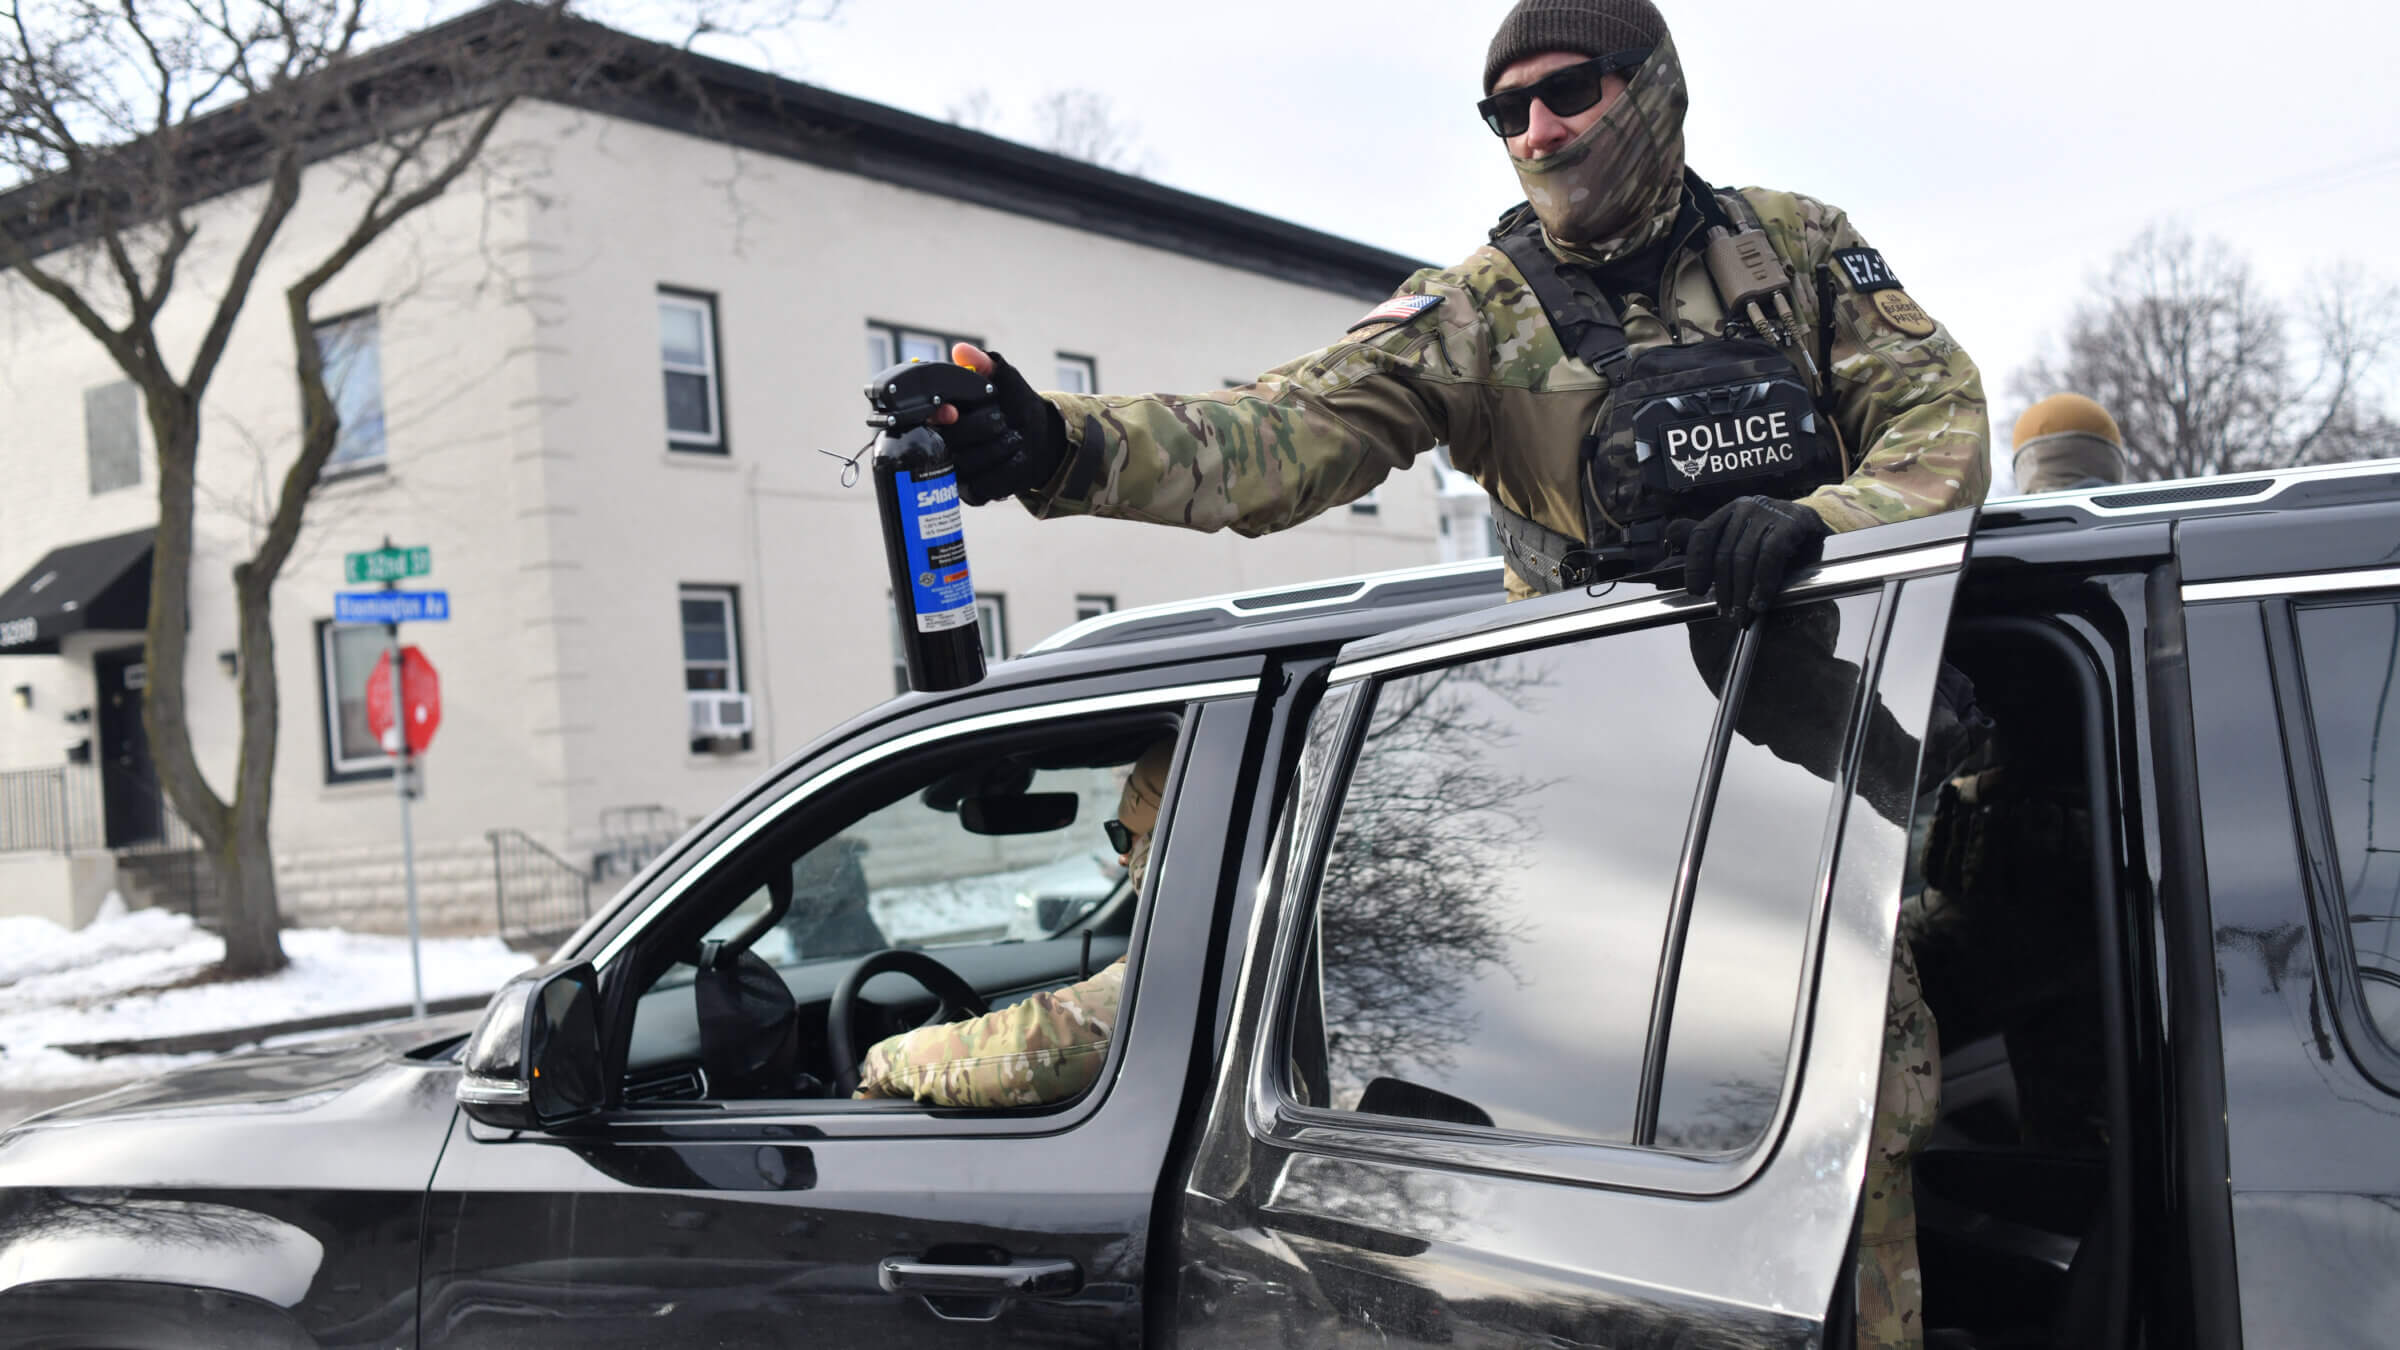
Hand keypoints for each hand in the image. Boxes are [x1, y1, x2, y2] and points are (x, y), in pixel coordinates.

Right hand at [931, 342, 1067, 505]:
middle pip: (948, 441)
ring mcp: (955, 471)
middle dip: (981, 428)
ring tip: (1014, 438)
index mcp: (942, 416)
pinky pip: (982, 486)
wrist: (1039, 437)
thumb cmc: (1014, 404)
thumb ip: (984, 363)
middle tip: (1002, 420)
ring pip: (965, 464)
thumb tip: (961, 350)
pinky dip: (1004, 471)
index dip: (936, 416)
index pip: (925, 418)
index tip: (952, 411)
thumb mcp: (1003, 379)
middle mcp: (942, 444)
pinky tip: (1015, 458)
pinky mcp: (972, 493)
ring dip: (996, 449)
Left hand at [1675, 495, 1832, 624]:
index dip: (1695, 565)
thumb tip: (1670, 540)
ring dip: (1742, 592)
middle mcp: (1746, 507)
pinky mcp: (1794, 521)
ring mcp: (1770, 511)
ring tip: (1743, 614)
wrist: (1820, 533)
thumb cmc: (1775, 542)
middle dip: (1723, 589)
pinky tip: (1760, 601)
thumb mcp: (1742, 542)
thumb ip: (1711, 544)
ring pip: (1745, 557)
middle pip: (1724, 552)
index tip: (1695, 591)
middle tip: (1726, 613)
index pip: (1702, 535)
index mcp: (1729, 511)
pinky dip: (1764, 583)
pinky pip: (1771, 556)